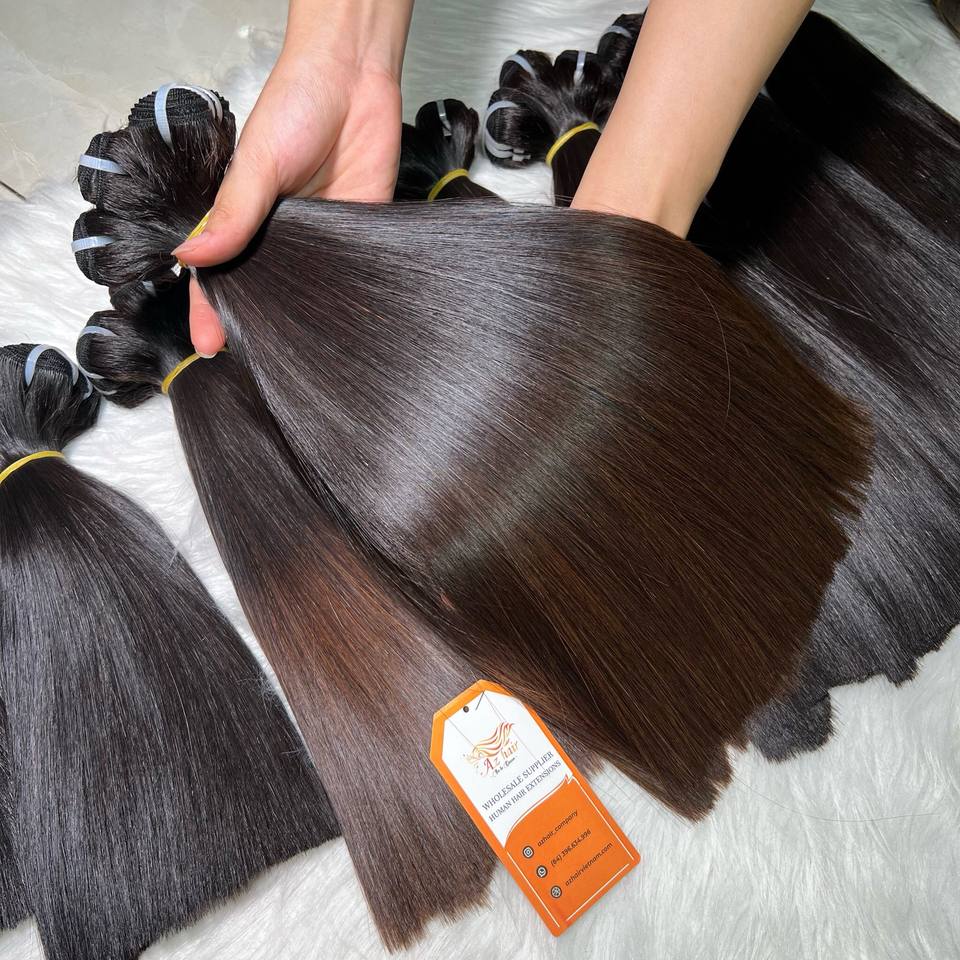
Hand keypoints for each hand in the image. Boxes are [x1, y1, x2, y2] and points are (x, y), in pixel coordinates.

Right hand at [173, 47, 402, 353]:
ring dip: (302, 319)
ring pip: (306, 290)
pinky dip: (345, 299)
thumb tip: (189, 258)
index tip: (209, 348)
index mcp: (244, 218)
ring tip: (298, 359)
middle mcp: (279, 235)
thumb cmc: (296, 106)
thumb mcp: (256, 162)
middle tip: (258, 366)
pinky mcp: (357, 235)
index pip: (221, 273)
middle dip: (258, 325)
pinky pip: (348, 274)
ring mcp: (319, 239)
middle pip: (263, 289)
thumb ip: (231, 213)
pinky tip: (344, 326)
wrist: (356, 79)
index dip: (212, 310)